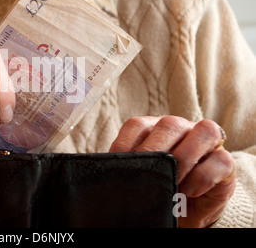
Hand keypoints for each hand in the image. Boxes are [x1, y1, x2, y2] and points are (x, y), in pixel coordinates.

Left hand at [109, 116, 235, 227]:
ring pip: (204, 131)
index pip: (137, 125)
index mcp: (154, 129)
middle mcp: (181, 128)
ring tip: (172, 183)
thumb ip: (130, 165)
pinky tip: (188, 191)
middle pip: (170, 124)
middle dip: (154, 150)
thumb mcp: (142, 174)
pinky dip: (203, 177)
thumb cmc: (160, 187)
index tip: (118, 166)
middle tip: (146, 175)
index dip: (125, 143)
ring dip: (184, 158)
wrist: (186, 209)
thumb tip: (109, 170)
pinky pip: (221, 160)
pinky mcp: (225, 163)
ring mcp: (206, 143)